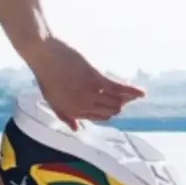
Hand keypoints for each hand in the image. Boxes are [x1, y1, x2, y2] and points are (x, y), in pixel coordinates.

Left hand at [25, 37, 144, 127]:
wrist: (44, 55)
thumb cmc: (46, 74)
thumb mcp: (52, 100)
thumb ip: (65, 116)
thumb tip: (77, 129)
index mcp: (72, 112)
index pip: (99, 118)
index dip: (107, 111)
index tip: (112, 104)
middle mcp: (83, 106)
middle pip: (111, 111)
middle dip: (118, 105)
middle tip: (121, 95)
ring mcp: (90, 94)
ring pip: (117, 102)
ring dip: (125, 98)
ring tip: (130, 92)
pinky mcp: (96, 80)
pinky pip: (119, 89)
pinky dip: (132, 91)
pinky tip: (142, 93)